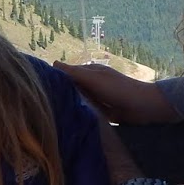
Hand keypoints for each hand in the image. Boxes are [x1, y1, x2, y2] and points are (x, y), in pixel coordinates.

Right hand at [56, 61, 175, 124]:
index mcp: (90, 71)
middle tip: (45, 107)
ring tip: (54, 116)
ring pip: (79, 100)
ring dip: (71, 105)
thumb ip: (74, 72)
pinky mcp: (103, 111)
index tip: (40, 91)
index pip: (67, 73)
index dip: (55, 80)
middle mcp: (93, 83)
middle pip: (72, 88)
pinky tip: (71, 122)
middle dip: (62, 94)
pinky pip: (88, 112)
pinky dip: (81, 114)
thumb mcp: (94, 79)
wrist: (143, 108)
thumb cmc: (118, 89)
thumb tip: (53, 63)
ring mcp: (98, 97)